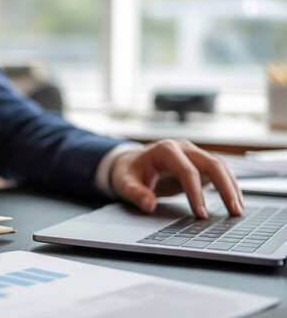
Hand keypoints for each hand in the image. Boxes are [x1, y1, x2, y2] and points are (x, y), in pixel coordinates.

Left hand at [110, 139, 243, 217]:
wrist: (130, 162)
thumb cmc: (128, 172)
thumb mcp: (124, 183)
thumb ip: (135, 194)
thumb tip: (149, 205)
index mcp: (165, 150)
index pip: (187, 171)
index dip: (195, 193)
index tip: (200, 214)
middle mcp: (183, 148)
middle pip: (212, 164)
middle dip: (225, 187)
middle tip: (234, 211)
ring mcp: (193, 153)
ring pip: (220, 166)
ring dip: (232, 187)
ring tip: (238, 210)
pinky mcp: (199, 162)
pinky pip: (218, 171)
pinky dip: (228, 185)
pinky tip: (234, 202)